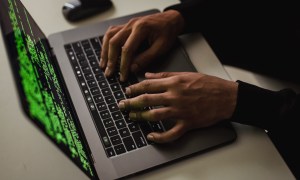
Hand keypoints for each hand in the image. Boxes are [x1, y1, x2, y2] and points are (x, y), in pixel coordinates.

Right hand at [99, 10, 184, 80]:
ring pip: (109, 36)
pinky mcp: (126, 26)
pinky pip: (112, 33)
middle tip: (109, 73)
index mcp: (141, 29)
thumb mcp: (161, 48)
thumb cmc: (168, 32)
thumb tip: (132, 68)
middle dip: (110, 60)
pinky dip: (107, 43)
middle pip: (114, 42)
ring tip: (103, 65)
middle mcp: (131, 25)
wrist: (170, 20)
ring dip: (105, 51)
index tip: (122, 76)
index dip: (123, 65)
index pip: (127, 49)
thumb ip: (146, 58)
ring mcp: (127, 24)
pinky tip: (106, 52)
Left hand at [118, 72, 237, 142]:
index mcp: (174, 83)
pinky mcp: (187, 123)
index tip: (126, 91)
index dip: (134, 88)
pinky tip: (151, 136)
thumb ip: (165, 74)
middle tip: (122, 105)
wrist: (226, 97)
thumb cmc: (208, 84)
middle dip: (131, 103)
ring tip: (132, 117)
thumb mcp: (186, 74)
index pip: (148, 85)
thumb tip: (148, 75)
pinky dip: (160, 137)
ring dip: (141, 117)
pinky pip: (171, 133)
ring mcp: (180, 111)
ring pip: (155, 115)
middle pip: (147, 100)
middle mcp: (175, 96)